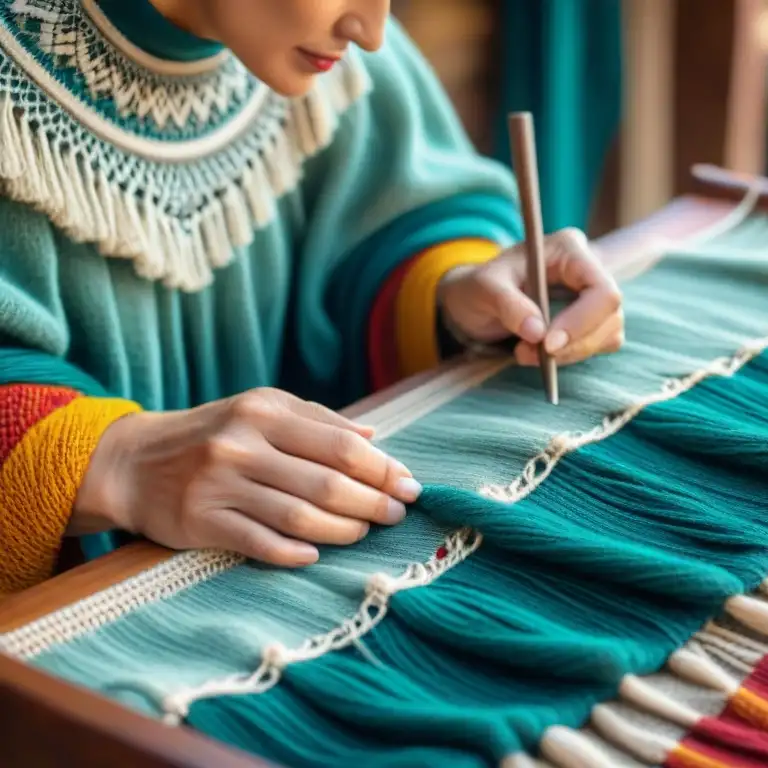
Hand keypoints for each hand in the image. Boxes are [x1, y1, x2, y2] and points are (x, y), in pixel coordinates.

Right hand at [71, 388, 420, 566]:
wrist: (133, 462)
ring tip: (366, 532)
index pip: (341, 445)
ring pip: (299, 517)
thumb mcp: (261, 410)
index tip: (409, 484)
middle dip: (373, 502)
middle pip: (327, 483)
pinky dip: (294, 552)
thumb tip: (375, 435)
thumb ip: (318, 420)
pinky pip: (259, 543)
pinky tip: (317, 554)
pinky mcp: (200, 521)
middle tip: (398, 513)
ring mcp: (219, 484)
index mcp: (264, 411)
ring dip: (343, 530)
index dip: (383, 468)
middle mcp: (242, 444)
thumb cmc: (213, 433)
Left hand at [438, 227, 623, 366]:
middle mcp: (587, 269)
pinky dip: (571, 356)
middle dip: (573, 342)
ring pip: (608, 333)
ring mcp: (591, 295)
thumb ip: (509, 305)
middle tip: (530, 354)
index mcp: (568, 250)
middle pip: (610, 314)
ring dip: (570, 353)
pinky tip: (540, 353)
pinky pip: (599, 344)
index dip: (582, 320)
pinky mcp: (589, 319)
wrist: (472, 302)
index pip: (601, 288)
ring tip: (525, 353)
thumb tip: (537, 332)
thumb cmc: (478, 288)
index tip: (548, 344)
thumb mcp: (483, 289)